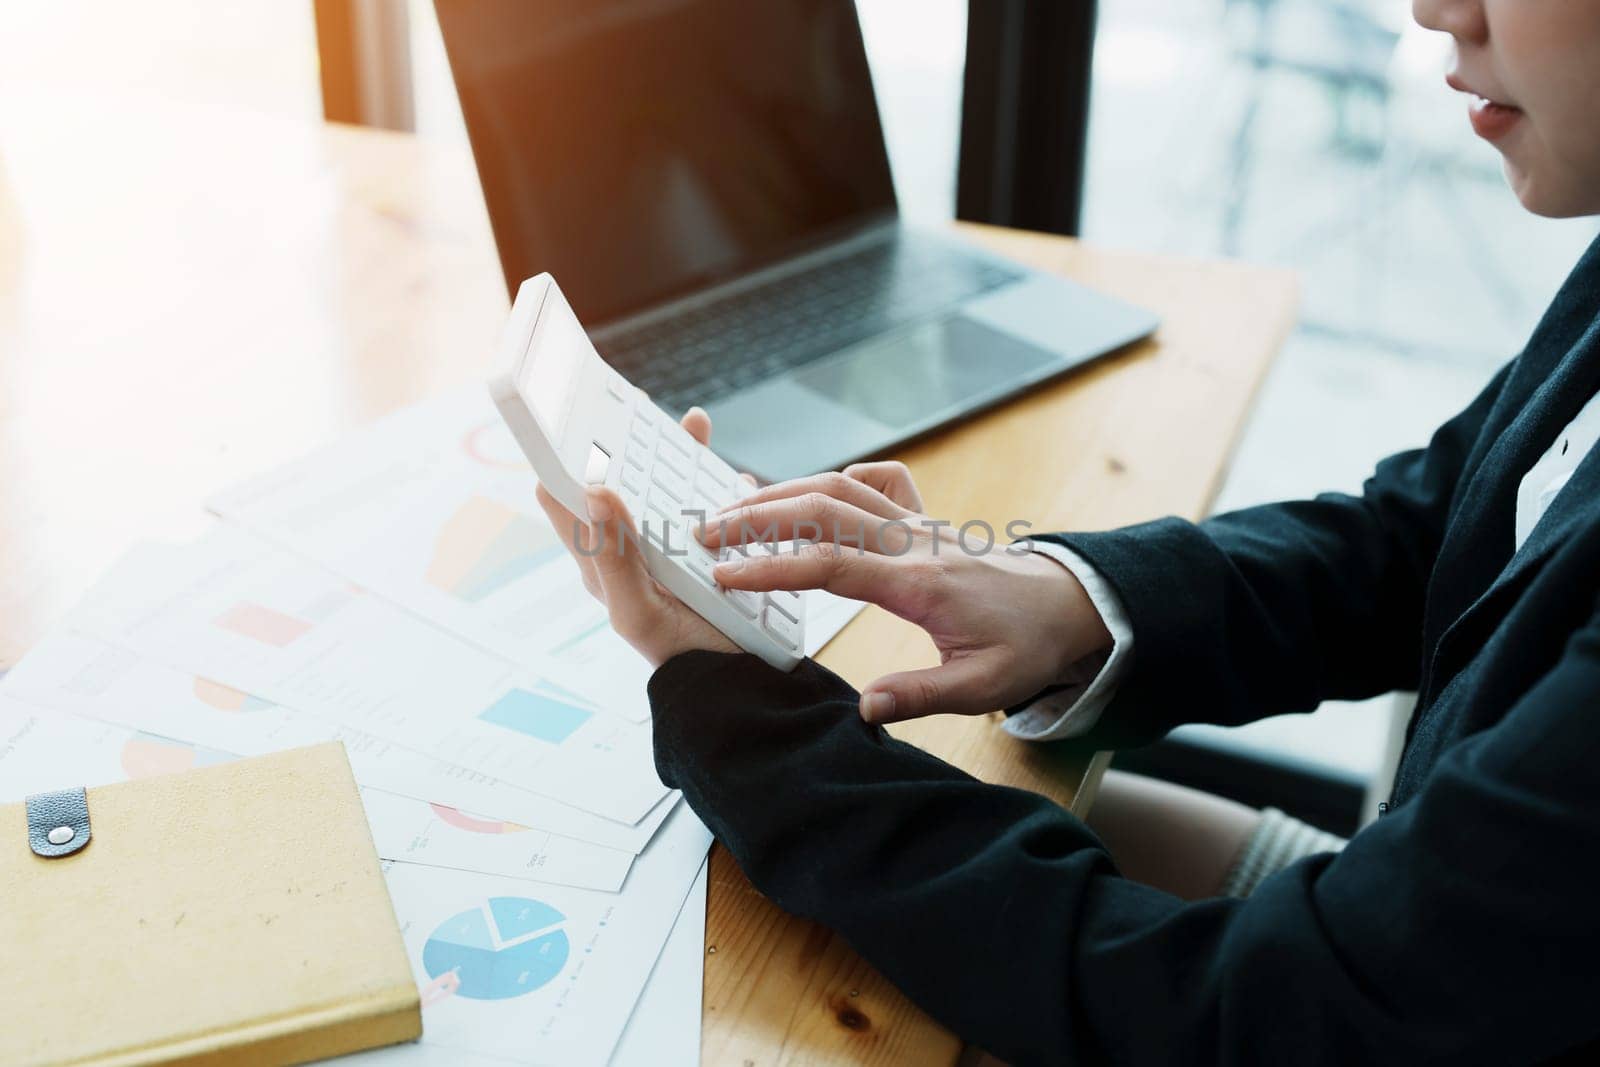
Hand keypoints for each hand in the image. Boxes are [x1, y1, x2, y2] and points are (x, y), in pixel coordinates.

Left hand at [535, 407, 740, 667]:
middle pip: (621, 481)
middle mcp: (630, 546)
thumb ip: (612, 555)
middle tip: (639, 407)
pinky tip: (737, 478)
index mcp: (599, 559)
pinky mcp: (706, 550)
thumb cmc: (674, 652)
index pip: (564, 498)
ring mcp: (669, 547)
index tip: (573, 419)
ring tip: (695, 425)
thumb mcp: (636, 609)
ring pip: (667, 486)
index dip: (563, 458)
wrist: (731, 680)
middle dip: (628, 443)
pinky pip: (710, 506)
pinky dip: (721, 485)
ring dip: (681, 455)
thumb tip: (594, 491)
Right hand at [699, 463, 1112, 723]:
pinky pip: (876, 479)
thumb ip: (921, 695)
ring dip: (782, 492)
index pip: (830, 565)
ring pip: (840, 485)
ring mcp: (918, 522)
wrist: (1066, 604)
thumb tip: (863, 709)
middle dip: (758, 516)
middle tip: (704, 534)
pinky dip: (837, 479)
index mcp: (919, 583)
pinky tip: (808, 497)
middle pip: (823, 506)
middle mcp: (913, 540)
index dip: (772, 568)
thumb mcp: (983, 687)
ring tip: (730, 510)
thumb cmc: (1025, 646)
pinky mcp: (922, 518)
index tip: (723, 575)